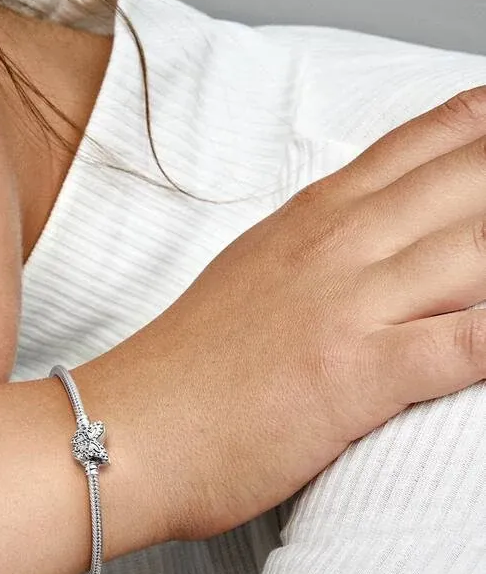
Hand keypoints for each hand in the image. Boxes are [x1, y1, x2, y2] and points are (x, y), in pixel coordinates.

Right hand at [79, 86, 485, 542]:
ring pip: (483, 248)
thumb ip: (320, 250)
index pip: (426, 142)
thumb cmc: (187, 370)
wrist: (124, 430)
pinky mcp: (356, 372)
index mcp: (315, 216)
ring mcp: (351, 303)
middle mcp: (341, 243)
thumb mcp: (254, 277)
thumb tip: (373, 248)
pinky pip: (467, 341)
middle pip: (473, 180)